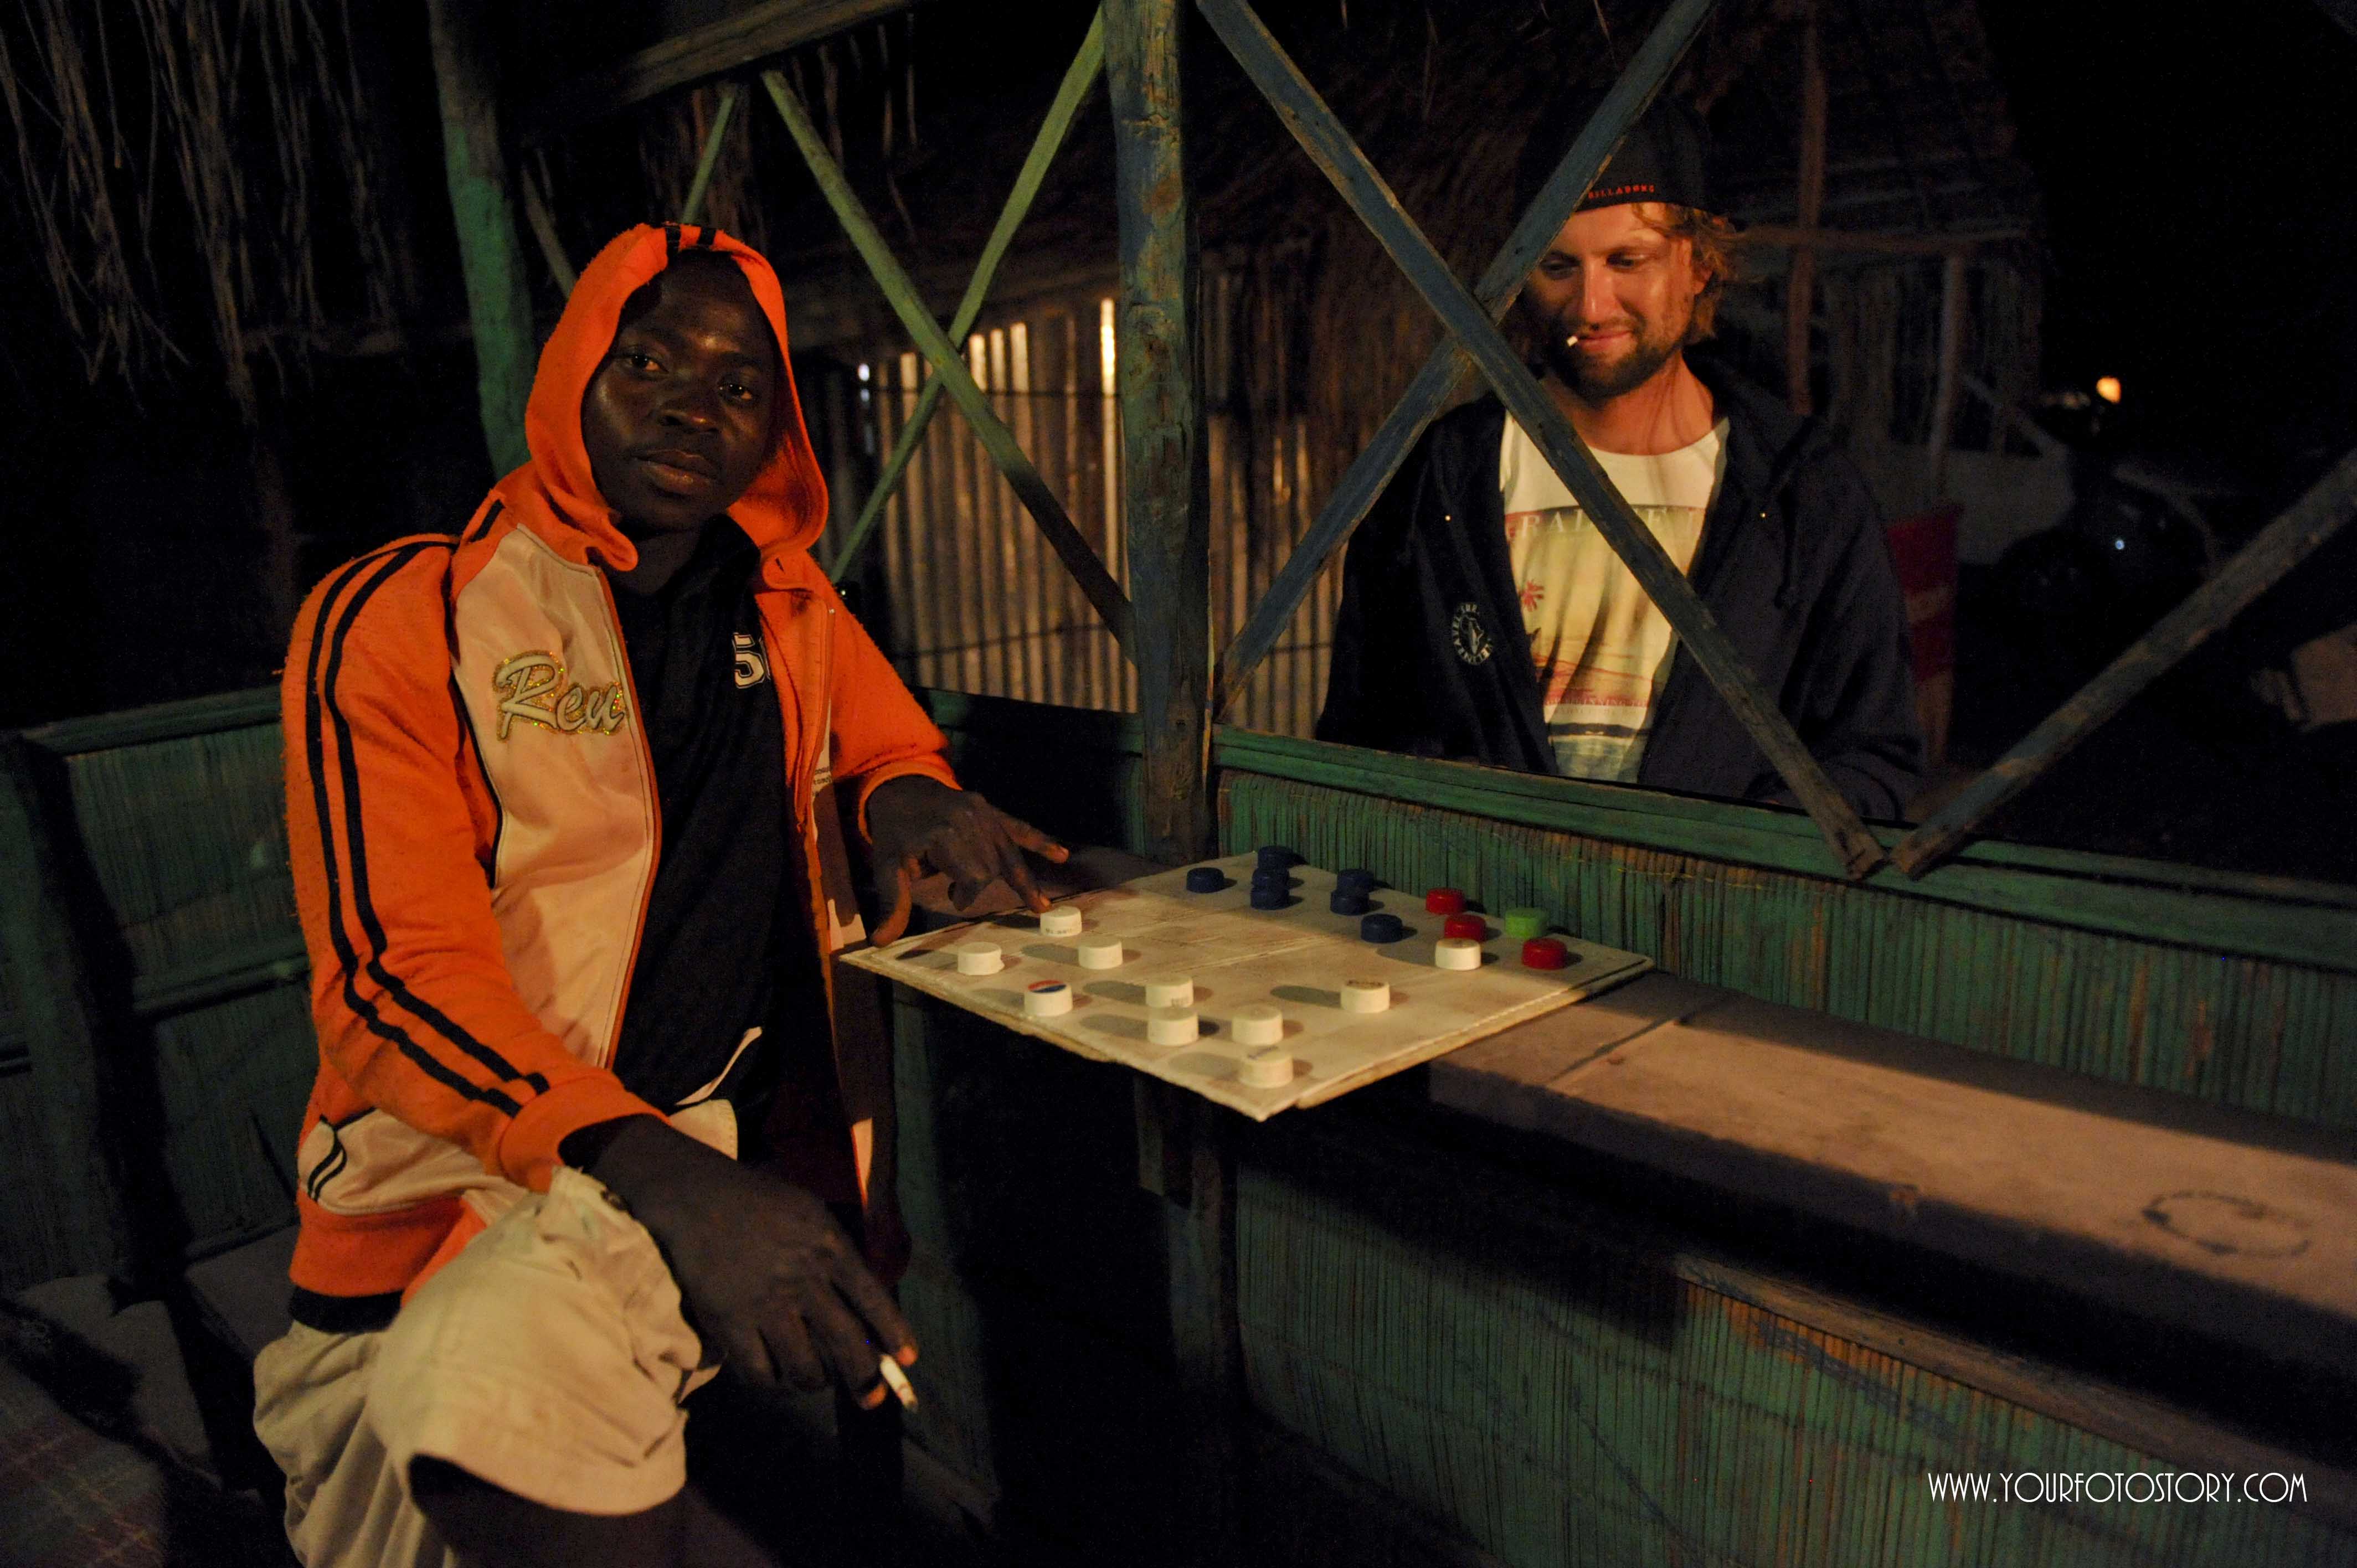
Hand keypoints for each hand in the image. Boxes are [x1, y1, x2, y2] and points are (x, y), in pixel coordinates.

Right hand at [574, 1118, 913, 1405]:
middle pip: (845, 1343)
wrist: (697, 1198)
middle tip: (872, 1401)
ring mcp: (764, 1304)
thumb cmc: (759, 1202)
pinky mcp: (729, 1322)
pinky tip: (777, 1377)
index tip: (909, 1360)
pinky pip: (760, 1372)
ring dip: (816, 1382)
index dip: (894, 1334)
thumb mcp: (811, 1211)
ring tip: (817, 1380)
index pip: (873, 1299)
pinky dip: (773, 1382)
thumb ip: (839, 1251)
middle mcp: (802, 1278)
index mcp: (828, 1247)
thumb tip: (865, 1301)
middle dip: (865, 1379)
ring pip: (804, 1367)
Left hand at [864, 776, 1068, 943]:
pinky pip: (1018, 828)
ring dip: (1023, 879)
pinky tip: (1061, 854)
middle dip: (982, 883)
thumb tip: (881, 942)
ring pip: (1008, 853)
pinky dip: (1040, 841)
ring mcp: (983, 812)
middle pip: (992, 866)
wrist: (899, 788)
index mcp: (945, 832)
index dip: (967, 892)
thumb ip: (892, 903)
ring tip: (1040, 906)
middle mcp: (969, 819)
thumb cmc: (893, 832)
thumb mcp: (886, 866)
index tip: (952, 897)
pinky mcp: (990, 809)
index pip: (974, 875)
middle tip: (960, 892)